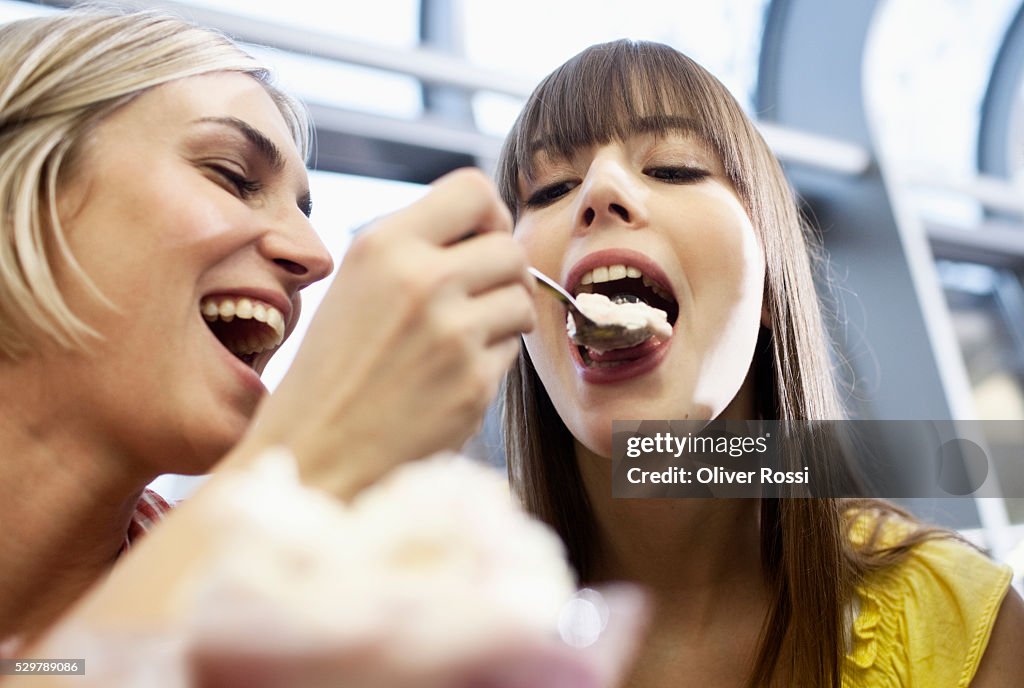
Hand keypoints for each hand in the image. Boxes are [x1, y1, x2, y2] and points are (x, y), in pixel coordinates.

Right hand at [236, 168, 533, 497]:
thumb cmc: (333, 368)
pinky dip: (491, 361)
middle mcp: (421, 281)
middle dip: (503, 273)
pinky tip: (451, 376)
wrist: (314, 451)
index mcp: (384, 245)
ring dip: (504, 317)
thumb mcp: (356, 282)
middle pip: (510, 249)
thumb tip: (492, 231)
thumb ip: (417, 248)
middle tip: (478, 298)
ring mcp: (452, 334)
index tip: (481, 241)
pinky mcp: (474, 384)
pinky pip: (512, 352)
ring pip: (521, 300)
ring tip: (463, 338)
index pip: (474, 189)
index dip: (490, 215)